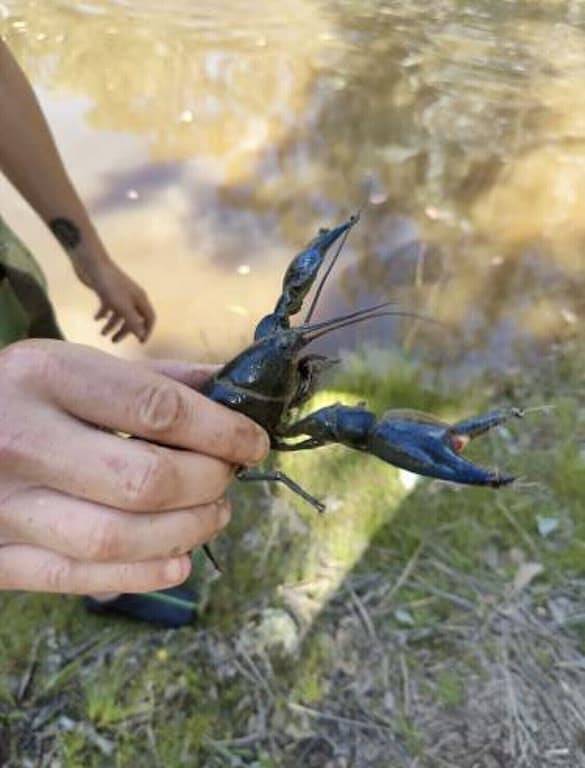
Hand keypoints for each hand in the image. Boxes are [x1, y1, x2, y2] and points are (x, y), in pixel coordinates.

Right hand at [0, 340, 268, 593]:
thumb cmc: (14, 395)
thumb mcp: (70, 364)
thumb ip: (150, 377)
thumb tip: (228, 391)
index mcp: (44, 375)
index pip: (157, 410)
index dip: (222, 432)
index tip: (254, 443)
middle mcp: (18, 438)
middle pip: (144, 480)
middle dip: (208, 483)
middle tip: (229, 479)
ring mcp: (0, 504)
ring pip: (115, 538)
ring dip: (185, 532)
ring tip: (216, 514)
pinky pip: (75, 578)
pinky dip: (141, 575)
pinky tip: (180, 561)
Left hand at [72, 252, 155, 343]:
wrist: (92, 264)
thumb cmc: (109, 285)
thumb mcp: (122, 306)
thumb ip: (132, 322)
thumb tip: (142, 336)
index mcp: (140, 299)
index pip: (149, 318)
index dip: (146, 331)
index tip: (140, 343)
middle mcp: (132, 297)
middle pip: (133, 318)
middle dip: (124, 331)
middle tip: (113, 341)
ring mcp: (119, 294)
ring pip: (120, 314)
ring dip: (112, 325)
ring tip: (102, 333)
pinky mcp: (107, 292)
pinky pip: (108, 307)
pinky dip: (103, 314)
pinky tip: (96, 319)